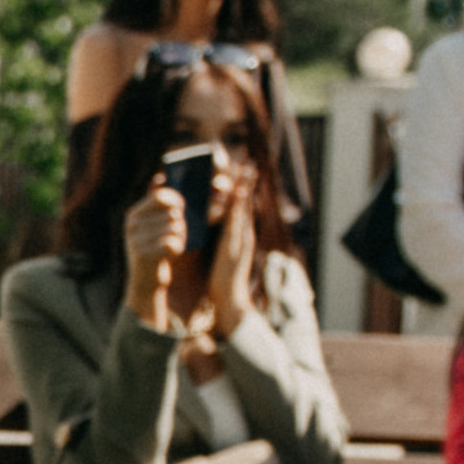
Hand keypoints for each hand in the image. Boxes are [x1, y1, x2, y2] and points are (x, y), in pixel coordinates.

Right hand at [124, 184, 184, 330]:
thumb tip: (160, 177)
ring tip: (171, 246)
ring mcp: (136, 240)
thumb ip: (155, 203)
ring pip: (175, 229)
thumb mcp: (150, 224)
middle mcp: (131, 226)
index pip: (160, 196)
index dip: (176, 201)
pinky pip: (173, 243)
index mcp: (133, 215)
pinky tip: (170, 255)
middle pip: (172, 214)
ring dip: (180, 238)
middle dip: (180, 226)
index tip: (180, 210)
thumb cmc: (154, 250)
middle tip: (174, 237)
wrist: (144, 284)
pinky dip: (178, 249)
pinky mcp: (145, 255)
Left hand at [206, 157, 256, 335]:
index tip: (241, 171)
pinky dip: (239, 205)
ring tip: (247, 170)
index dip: (241, 189)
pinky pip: (237, 221)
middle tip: (248, 163)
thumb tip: (214, 227)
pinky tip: (239, 192)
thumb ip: (221, 239)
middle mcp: (243, 234)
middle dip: (247, 183)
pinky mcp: (236, 244)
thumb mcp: (221, 253)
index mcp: (239, 235)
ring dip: (245, 188)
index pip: (240, 207)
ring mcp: (241, 238)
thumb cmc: (222, 278)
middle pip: (245, 203)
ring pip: (244, 208)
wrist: (230, 299)